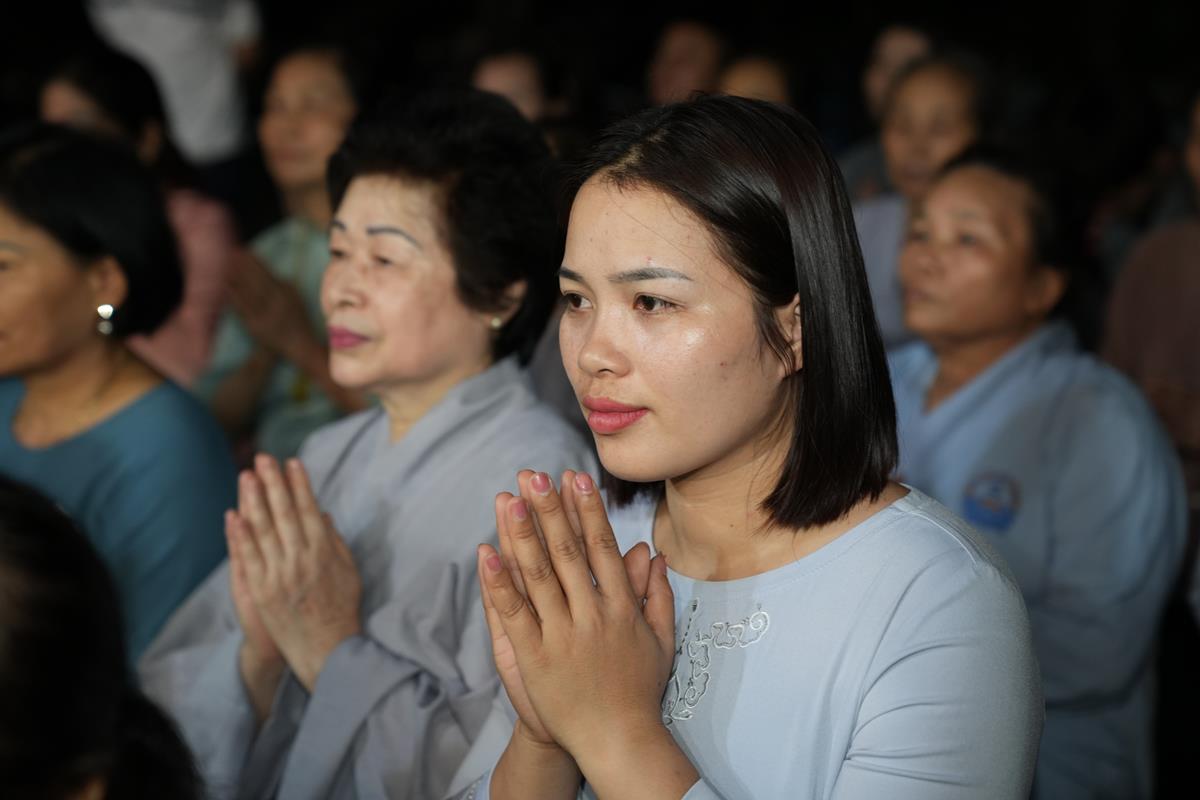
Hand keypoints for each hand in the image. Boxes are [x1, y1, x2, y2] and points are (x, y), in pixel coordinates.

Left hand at [226, 455, 362, 690]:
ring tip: (246, 476)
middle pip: (283, 512)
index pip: (308, 509)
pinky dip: (240, 535)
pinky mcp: (262, 591)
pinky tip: (234, 514)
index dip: (299, 484)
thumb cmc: (342, 609)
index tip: (291, 462)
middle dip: (273, 482)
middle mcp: (301, 558)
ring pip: (263, 529)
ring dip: (253, 499)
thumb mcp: (348, 572)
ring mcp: (279, 574)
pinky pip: (248, 557)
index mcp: (324, 551)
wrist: (327, 649)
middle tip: (263, 458)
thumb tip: (323, 515)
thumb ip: (335, 542)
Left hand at [228, 250, 319, 361]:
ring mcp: (263, 316)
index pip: (268, 276)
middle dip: (244, 267)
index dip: (256, 263)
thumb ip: (284, 284)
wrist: (298, 345)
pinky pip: (242, 308)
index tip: (247, 251)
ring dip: (236, 278)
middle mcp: (275, 304)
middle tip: (233, 252)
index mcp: (285, 296)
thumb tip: (269, 271)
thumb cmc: (297, 319)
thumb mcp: (296, 298)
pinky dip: (234, 296)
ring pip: (247, 293)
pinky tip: (226, 285)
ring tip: (227, 264)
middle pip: (256, 282)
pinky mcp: (254, 326)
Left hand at [479, 470, 681, 774]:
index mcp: (621, 607)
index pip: (601, 548)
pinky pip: (513, 613)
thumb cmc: (639, 692)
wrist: (618, 741)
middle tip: (534, 474)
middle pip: (567, 552)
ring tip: (507, 499)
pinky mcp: (535, 657)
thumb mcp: (660, 641)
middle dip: (549, 509)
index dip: (587, 511)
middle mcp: (592, 615)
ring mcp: (562, 635)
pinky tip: (485, 552)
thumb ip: (656, 596)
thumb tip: (653, 555)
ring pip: (538, 575)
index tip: (574, 477)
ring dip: (521, 533)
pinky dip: (499, 582)